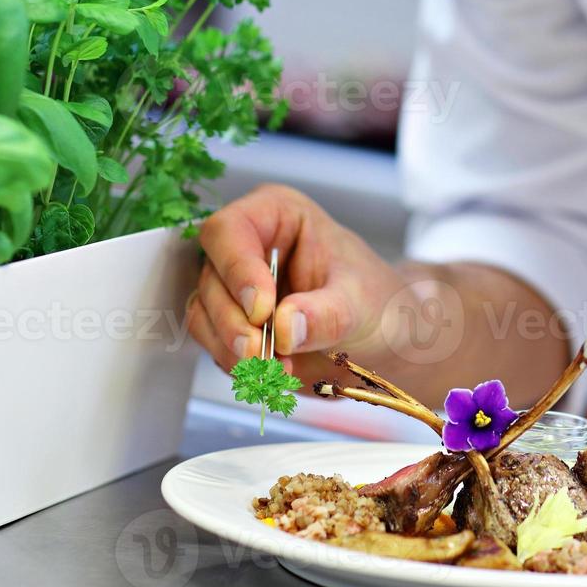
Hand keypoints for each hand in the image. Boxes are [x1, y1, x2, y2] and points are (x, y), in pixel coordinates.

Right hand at [189, 183, 405, 386]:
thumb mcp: (361, 303)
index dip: (237, 269)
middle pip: (211, 276)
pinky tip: (272, 372)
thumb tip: (286, 326)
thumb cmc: (376, 302)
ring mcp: (235, 285)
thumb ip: (326, 313)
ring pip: (203, 313)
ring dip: (232, 348)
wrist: (382, 341)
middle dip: (233, 321)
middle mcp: (248, 244)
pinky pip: (213, 343)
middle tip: (263, 352)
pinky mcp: (232, 323)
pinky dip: (236, 364)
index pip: (230, 229)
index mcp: (277, 214)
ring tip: (276, 368)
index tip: (262, 311)